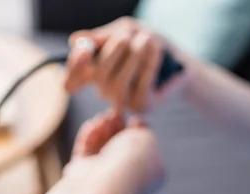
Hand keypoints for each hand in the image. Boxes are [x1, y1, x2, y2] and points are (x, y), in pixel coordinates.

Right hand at [66, 17, 180, 112]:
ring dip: (133, 58)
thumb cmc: (146, 41)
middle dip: (113, 52)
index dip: (74, 68)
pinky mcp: (141, 106)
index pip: (72, 80)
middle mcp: (104, 90)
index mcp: (94, 72)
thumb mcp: (125, 30)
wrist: (177, 57)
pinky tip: (156, 49)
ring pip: (117, 84)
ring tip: (147, 38)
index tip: (83, 51)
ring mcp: (121, 101)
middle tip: (128, 35)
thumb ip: (103, 37)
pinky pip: (140, 87)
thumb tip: (76, 41)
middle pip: (97, 77)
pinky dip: (149, 64)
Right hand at [68, 110, 164, 193]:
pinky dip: (89, 136)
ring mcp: (104, 178)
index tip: (135, 118)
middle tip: (115, 113)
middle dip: (118, 128)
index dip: (140, 131)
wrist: (108, 182)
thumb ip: (143, 132)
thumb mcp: (147, 139)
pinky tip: (92, 124)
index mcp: (150, 175)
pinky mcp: (83, 175)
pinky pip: (86, 151)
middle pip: (122, 147)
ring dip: (103, 129)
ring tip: (102, 117)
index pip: (145, 150)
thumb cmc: (133, 161)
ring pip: (103, 147)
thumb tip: (135, 127)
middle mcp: (127, 178)